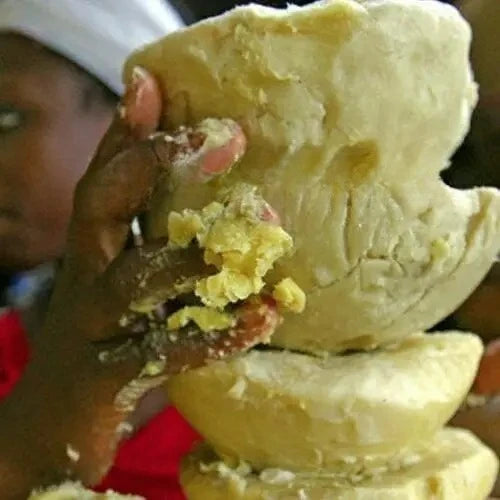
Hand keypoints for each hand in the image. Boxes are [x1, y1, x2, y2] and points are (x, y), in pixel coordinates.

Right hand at [0, 68, 278, 497]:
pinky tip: (263, 317)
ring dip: (196, 256)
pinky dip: (217, 336)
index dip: (126, 132)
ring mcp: (94, 327)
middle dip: (153, 164)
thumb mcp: (125, 285)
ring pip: (136, 281)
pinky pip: (167, 351)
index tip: (151, 83)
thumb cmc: (103, 340)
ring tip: (254, 235)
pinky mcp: (110, 376)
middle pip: (100, 206)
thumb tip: (207, 211)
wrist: (55, 423)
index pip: (103, 179)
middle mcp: (86, 278)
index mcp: (92, 251)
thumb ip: (155, 246)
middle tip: (223, 137)